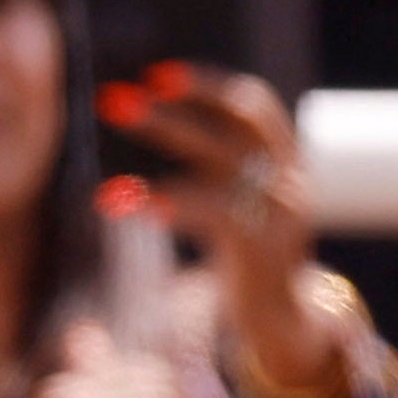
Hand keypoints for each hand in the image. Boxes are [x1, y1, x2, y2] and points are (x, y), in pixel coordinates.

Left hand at [106, 63, 325, 365]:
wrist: (284, 321)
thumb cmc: (251, 260)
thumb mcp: (244, 204)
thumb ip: (222, 169)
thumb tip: (168, 122)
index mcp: (286, 164)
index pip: (254, 107)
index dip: (208, 87)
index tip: (158, 77)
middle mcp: (287, 179)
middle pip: (231, 124)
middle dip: (171, 109)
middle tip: (112, 100)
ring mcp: (279, 210)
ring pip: (215, 162)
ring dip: (159, 149)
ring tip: (110, 156)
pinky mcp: (261, 244)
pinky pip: (207, 210)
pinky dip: (163, 200)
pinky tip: (123, 201)